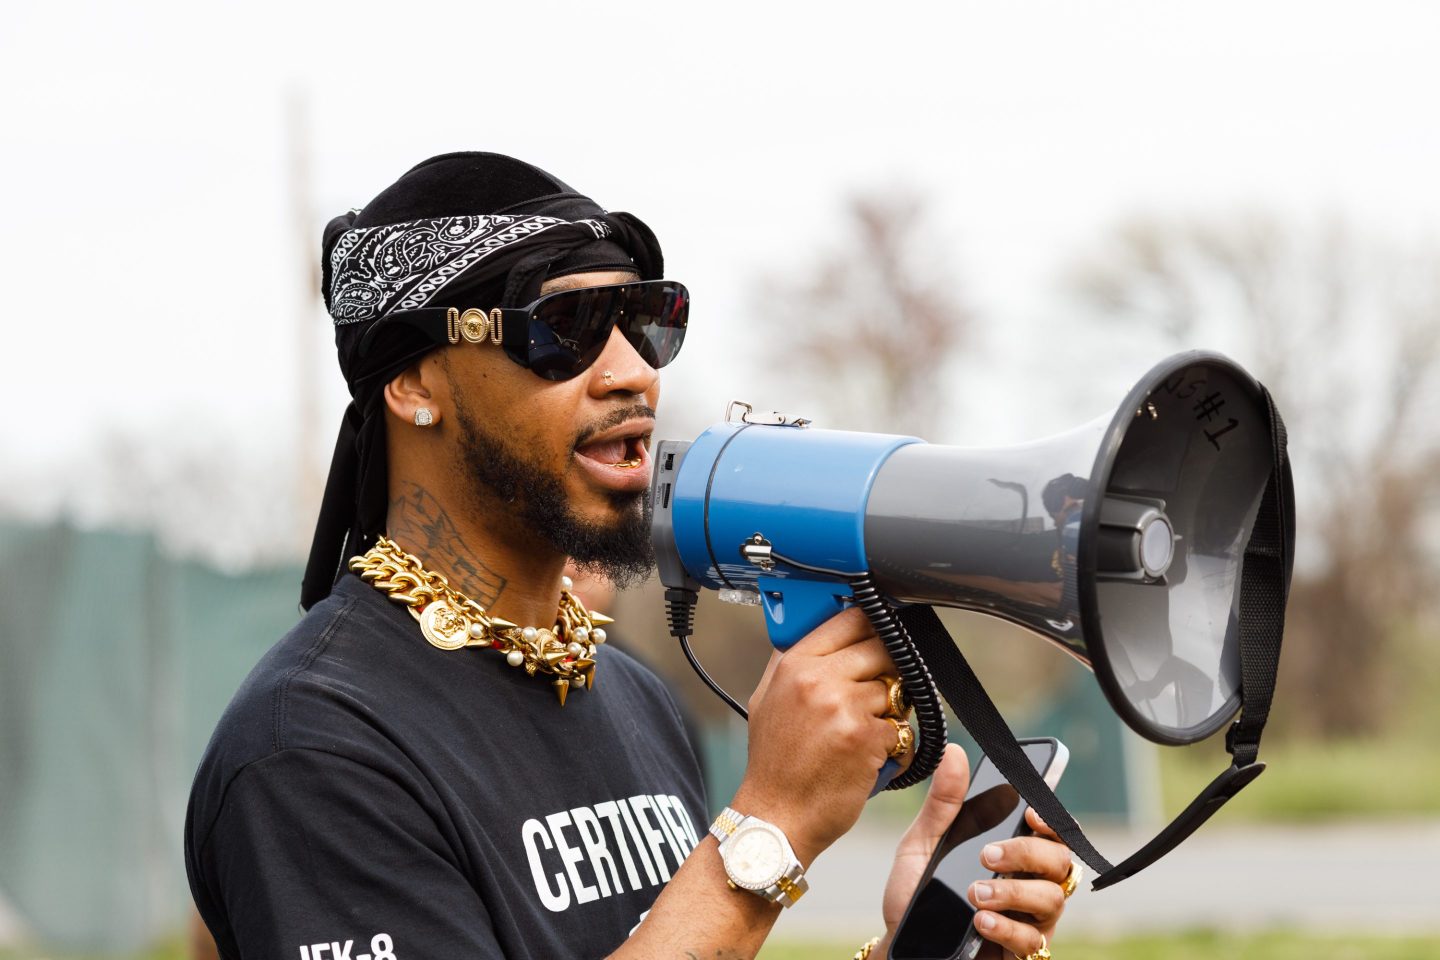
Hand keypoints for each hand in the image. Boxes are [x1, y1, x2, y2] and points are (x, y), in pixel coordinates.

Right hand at [732, 608, 900, 865]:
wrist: (776, 817)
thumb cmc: (774, 764)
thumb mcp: (766, 699)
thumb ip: (789, 661)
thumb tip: (814, 627)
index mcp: (794, 665)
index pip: (850, 619)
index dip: (872, 626)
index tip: (880, 635)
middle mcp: (818, 680)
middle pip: (880, 650)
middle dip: (887, 670)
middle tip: (880, 692)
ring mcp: (844, 707)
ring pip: (894, 689)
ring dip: (891, 710)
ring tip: (869, 733)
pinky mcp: (866, 737)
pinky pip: (900, 726)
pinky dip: (894, 744)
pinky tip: (873, 758)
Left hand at [876, 744, 1074, 959]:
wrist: (904, 948)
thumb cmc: (918, 896)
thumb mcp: (921, 845)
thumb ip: (942, 804)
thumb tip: (955, 753)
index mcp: (1012, 853)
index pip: (1052, 830)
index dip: (1053, 818)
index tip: (1031, 812)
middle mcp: (1029, 884)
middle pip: (1059, 860)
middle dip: (1026, 852)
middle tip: (987, 855)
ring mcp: (1030, 920)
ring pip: (1052, 899)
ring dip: (1013, 892)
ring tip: (974, 894)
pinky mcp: (1021, 952)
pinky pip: (1034, 941)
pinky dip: (1009, 928)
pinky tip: (981, 921)